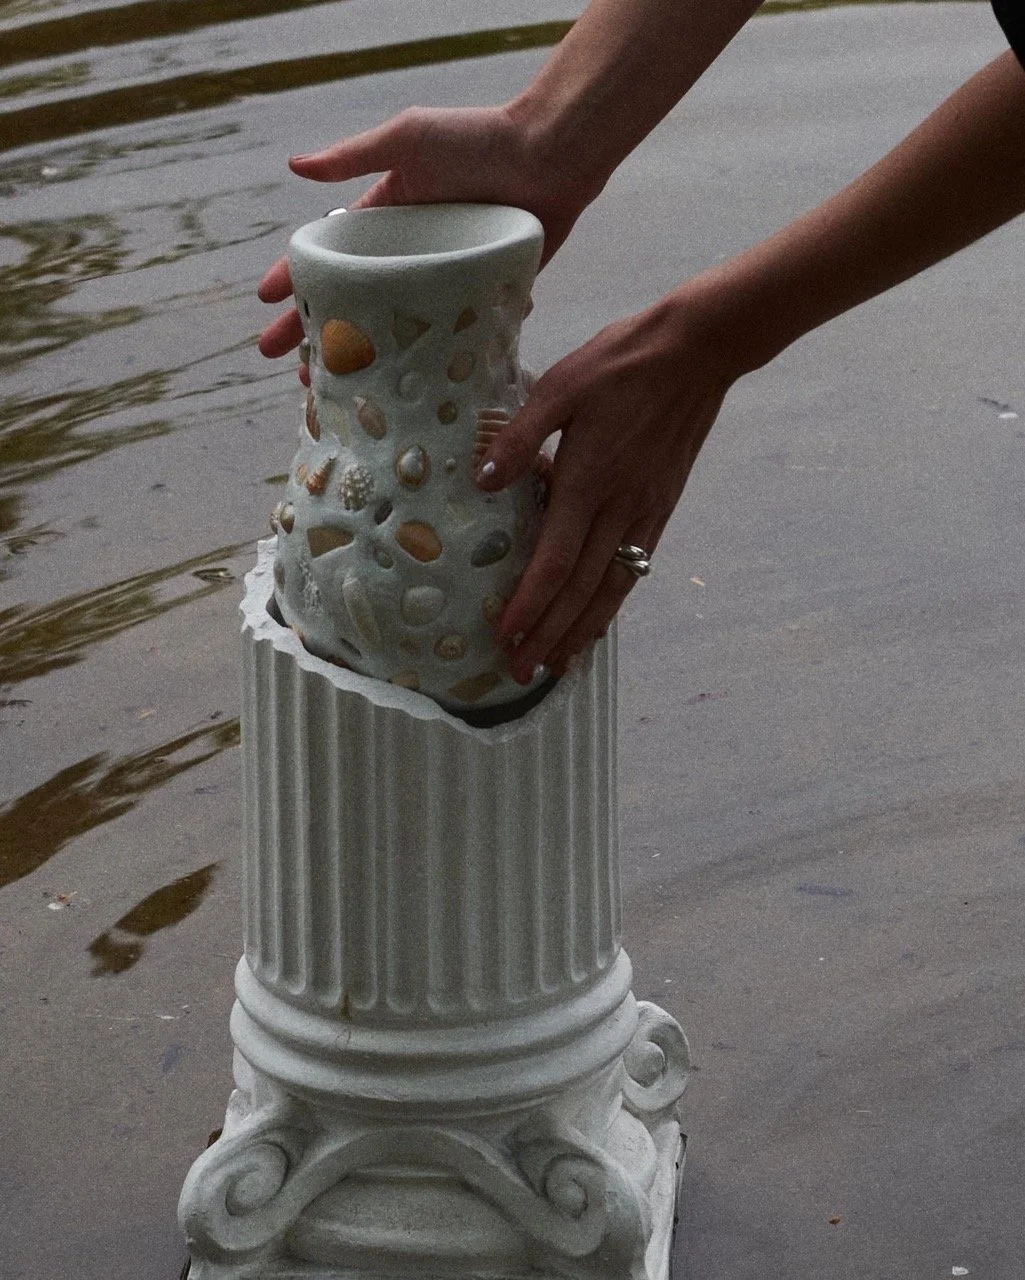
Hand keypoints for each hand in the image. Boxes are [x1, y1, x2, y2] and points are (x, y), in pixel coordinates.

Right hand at [257, 103, 603, 367]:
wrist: (552, 154)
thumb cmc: (480, 138)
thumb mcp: (410, 138)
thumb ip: (354, 156)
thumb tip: (294, 166)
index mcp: (388, 219)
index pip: (331, 258)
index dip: (296, 281)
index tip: (266, 307)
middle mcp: (413, 255)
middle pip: (356, 304)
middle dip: (320, 335)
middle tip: (291, 371)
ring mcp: (446, 280)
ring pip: (397, 330)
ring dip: (369, 362)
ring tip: (344, 392)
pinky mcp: (482, 296)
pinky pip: (451, 334)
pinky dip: (432, 362)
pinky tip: (409, 392)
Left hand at [475, 287, 736, 682]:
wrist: (697, 351)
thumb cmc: (622, 362)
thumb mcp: (560, 385)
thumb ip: (521, 436)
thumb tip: (485, 480)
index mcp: (588, 482)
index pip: (554, 562)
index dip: (529, 605)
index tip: (504, 635)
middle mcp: (619, 509)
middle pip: (581, 590)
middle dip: (550, 635)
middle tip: (523, 672)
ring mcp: (646, 513)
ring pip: (612, 588)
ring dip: (584, 630)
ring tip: (560, 664)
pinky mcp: (661, 507)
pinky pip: (634, 568)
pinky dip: (613, 603)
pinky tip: (599, 618)